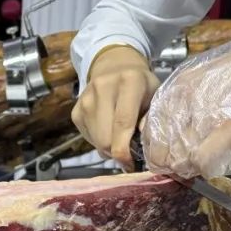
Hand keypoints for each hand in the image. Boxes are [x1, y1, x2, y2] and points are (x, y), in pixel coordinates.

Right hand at [71, 45, 159, 168]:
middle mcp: (103, 87)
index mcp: (129, 82)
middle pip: (105, 137)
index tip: (129, 164)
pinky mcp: (76, 110)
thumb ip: (151, 117)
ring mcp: (85, 99)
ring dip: (108, 147)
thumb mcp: (155, 95)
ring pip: (96, 140)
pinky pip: (87, 137)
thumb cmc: (141, 85)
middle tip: (128, 152)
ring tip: (119, 138)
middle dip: (117, 152)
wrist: (114, 66)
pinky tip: (107, 130)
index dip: (124, 149)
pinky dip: (98, 141)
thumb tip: (142, 144)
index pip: (122, 122)